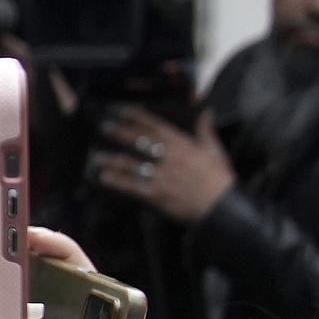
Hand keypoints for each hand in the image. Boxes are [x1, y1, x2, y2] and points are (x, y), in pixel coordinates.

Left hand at [94, 107, 234, 221]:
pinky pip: (133, 186)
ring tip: (96, 155)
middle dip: (120, 133)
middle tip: (104, 127)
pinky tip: (104, 177)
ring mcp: (161, 176)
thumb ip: (206, 131)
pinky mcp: (157, 194)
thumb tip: (206, 112)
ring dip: (113, 159)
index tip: (121, 110)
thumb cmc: (220, 179)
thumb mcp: (215, 151)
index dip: (136, 117)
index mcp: (182, 145)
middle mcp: (169, 157)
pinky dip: (118, 181)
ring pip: (132, 164)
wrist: (222, 208)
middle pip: (140, 142)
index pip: (155, 126)